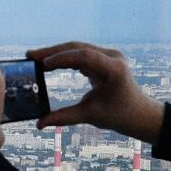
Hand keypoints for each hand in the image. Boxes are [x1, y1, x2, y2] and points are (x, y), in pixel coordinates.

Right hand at [27, 41, 164, 143]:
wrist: (139, 113)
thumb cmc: (119, 115)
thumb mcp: (90, 116)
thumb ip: (64, 118)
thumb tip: (39, 123)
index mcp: (114, 69)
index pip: (85, 56)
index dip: (62, 58)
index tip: (42, 65)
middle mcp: (112, 57)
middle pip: (78, 48)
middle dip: (53, 52)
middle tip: (30, 56)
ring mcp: (109, 56)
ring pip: (78, 48)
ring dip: (57, 53)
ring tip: (35, 58)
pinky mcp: (104, 58)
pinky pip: (81, 53)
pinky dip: (65, 57)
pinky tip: (49, 62)